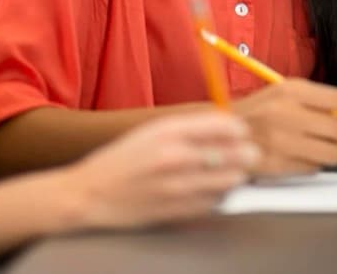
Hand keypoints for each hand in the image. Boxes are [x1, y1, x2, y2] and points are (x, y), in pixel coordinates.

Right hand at [64, 111, 257, 229]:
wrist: (91, 194)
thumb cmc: (123, 159)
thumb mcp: (154, 130)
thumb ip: (192, 126)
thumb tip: (229, 125)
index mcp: (170, 131)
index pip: (227, 126)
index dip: (239, 130)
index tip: (239, 133)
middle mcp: (176, 157)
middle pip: (238, 154)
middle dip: (245, 152)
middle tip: (244, 153)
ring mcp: (178, 187)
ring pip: (232, 180)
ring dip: (234, 175)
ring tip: (225, 172)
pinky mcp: (178, 210)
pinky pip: (216, 202)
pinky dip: (218, 195)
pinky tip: (207, 189)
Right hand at [232, 78, 336, 175]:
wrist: (220, 133)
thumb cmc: (259, 113)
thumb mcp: (284, 95)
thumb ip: (318, 102)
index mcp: (292, 90)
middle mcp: (287, 112)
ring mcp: (281, 140)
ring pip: (332, 153)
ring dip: (336, 156)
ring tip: (327, 152)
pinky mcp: (277, 163)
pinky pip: (313, 168)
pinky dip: (315, 165)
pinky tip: (302, 158)